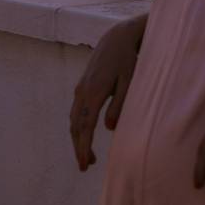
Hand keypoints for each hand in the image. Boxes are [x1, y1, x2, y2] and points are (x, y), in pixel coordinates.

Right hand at [70, 14, 144, 171]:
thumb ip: (120, 104)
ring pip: (74, 120)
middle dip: (79, 148)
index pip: (85, 127)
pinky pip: (76, 111)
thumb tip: (109, 128)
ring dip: (78, 139)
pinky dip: (79, 126)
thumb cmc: (128, 60)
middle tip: (86, 166)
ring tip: (90, 156)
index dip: (83, 147)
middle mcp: (82, 92)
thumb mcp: (129, 81)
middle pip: (75, 126)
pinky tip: (87, 134)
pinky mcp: (82, 86)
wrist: (116, 38)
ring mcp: (80, 89)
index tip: (84, 164)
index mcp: (94, 92)